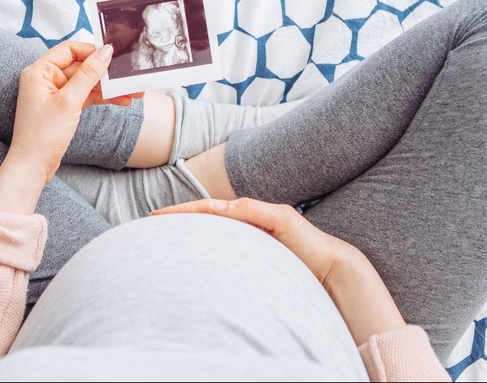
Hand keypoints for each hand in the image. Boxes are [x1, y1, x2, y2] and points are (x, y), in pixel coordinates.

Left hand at [0, 42, 139, 214]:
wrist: (33, 167)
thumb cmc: (42, 135)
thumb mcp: (69, 101)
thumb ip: (88, 74)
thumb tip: (105, 52)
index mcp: (40, 71)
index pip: (69, 50)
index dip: (92, 51)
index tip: (114, 55)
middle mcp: (46, 79)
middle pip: (81, 67)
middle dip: (106, 73)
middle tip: (129, 76)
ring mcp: (55, 94)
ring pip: (87, 83)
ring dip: (109, 88)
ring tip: (133, 91)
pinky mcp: (64, 108)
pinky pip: (86, 97)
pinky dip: (103, 99)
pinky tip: (122, 101)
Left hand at [152, 197, 406, 344]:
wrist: (332, 268)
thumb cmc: (297, 272)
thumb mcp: (261, 270)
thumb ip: (239, 266)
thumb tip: (211, 277)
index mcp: (246, 231)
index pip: (210, 223)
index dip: (186, 222)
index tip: (159, 226)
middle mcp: (253, 218)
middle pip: (210, 212)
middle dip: (182, 213)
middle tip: (154, 218)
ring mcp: (267, 215)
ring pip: (225, 208)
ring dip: (198, 210)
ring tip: (172, 214)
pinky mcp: (281, 217)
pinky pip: (251, 212)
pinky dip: (231, 211)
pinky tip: (213, 212)